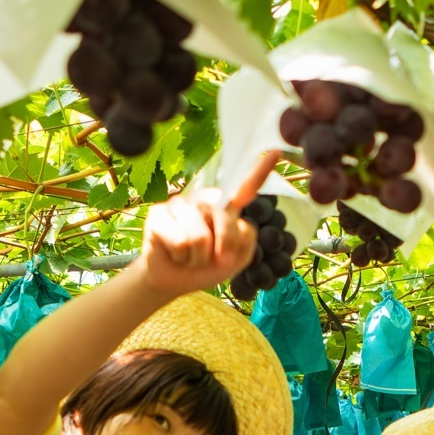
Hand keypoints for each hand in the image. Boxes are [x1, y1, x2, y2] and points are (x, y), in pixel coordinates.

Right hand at [132, 150, 280, 297]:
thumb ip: (245, 240)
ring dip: (199, 258)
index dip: (258, 172)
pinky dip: (182, 258)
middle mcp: (204, 198)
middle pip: (223, 212)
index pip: (243, 187)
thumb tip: (236, 221)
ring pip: (200, 236)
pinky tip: (176, 256)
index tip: (275, 153)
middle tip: (216, 259)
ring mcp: (180, 204)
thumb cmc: (205, 266)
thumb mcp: (235, 259)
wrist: (174, 281)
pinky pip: (181, 242)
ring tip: (191, 258)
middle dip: (224, 243)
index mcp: (225, 205)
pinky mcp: (158, 214)